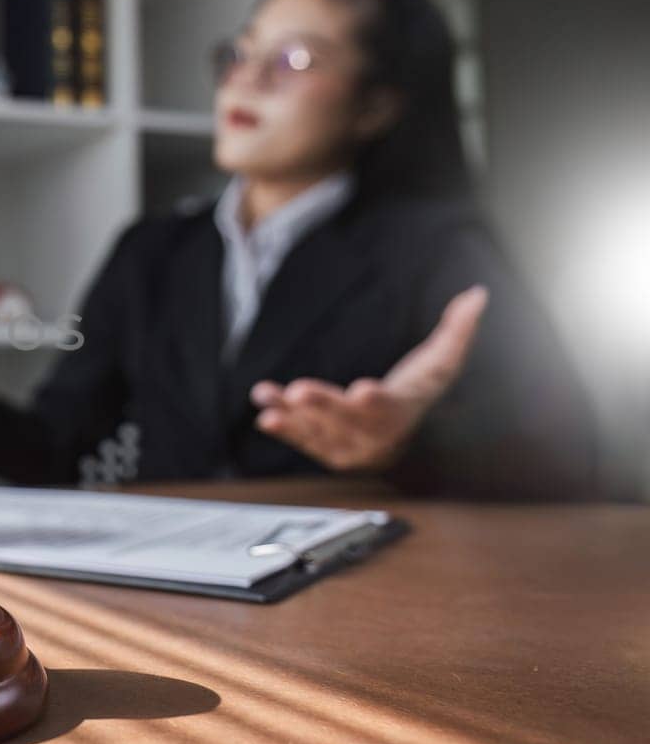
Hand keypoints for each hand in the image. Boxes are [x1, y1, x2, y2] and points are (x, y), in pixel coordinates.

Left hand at [250, 285, 488, 472]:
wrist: (399, 437)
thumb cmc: (417, 390)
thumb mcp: (440, 363)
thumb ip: (458, 331)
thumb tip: (479, 294)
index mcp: (401, 411)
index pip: (390, 407)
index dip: (376, 401)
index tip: (363, 390)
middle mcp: (373, 434)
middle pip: (347, 422)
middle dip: (323, 406)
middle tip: (300, 392)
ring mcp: (347, 446)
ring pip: (317, 432)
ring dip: (290, 415)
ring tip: (267, 397)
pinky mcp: (323, 449)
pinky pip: (300, 439)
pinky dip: (282, 426)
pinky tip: (264, 411)